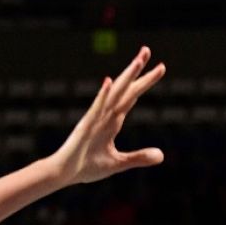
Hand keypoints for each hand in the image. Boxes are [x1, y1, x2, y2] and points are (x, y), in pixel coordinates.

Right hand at [50, 47, 165, 184]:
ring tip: (138, 61)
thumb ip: (139, 158)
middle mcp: (105, 114)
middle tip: (147, 50)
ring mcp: (95, 118)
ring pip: (114, 94)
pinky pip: (96, 109)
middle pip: (125, 89)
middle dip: (137, 70)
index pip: (132, 96)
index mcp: (113, 121)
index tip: (160, 67)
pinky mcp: (85, 126)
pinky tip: (109, 82)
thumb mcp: (118, 163)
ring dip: (125, 77)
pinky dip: (103, 96)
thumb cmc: (86, 167)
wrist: (64, 174)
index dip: (145, 81)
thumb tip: (161, 156)